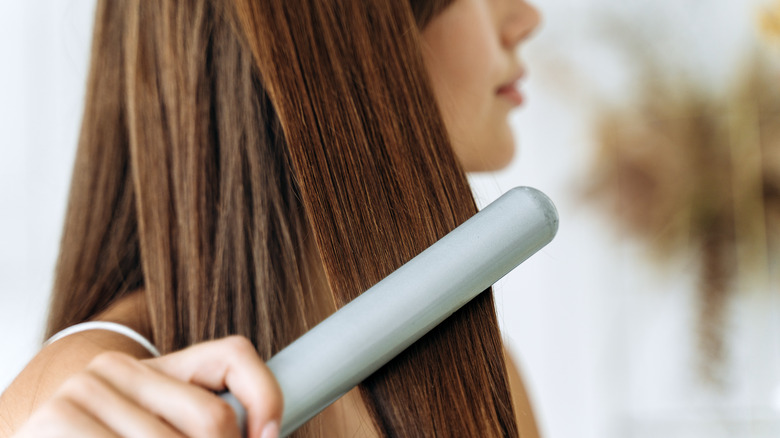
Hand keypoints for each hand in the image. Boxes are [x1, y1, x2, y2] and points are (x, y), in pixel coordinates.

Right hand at [13, 336, 281, 437]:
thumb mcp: (169, 428)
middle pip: (213, 420)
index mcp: (159, 366)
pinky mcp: (56, 421)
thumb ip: (210, 419)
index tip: (270, 436)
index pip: (234, 356)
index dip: (266, 398)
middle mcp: (118, 367)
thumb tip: (268, 434)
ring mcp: (84, 392)